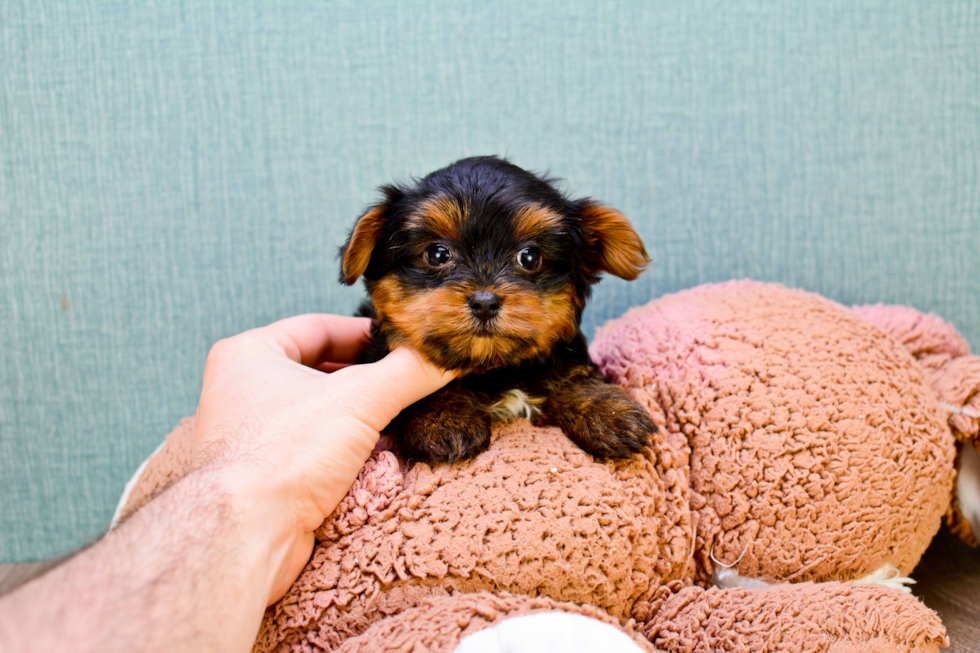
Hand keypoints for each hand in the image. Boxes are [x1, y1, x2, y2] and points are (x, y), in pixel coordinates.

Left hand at [191, 314, 454, 601]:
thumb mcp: (360, 399)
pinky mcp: (265, 474)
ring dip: (360, 415)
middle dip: (368, 378)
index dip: (369, 333)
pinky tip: (377, 456)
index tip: (407, 344)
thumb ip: (409, 371)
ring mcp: (252, 434)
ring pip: (320, 411)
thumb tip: (448, 355)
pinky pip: (314, 447)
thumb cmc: (283, 455)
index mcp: (250, 354)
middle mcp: (243, 390)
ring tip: (400, 416)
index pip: (321, 326)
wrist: (246, 535)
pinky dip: (347, 448)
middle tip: (408, 380)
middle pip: (322, 369)